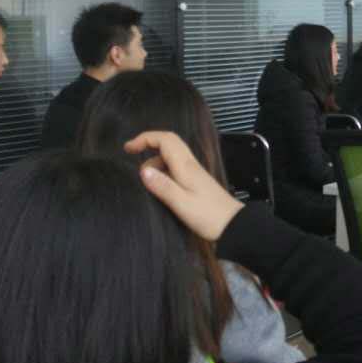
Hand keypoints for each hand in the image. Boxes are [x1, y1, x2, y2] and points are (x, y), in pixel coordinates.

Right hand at [125, 130, 243, 240]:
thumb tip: (143, 170)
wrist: (233, 224)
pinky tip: (158, 187)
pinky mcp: (196, 181)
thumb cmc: (207, 215)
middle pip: (169, 143)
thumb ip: (163, 186)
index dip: (145, 138)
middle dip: (148, 145)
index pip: (166, 139)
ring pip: (171, 157)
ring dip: (155, 162)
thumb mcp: (181, 203)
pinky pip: (176, 168)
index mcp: (186, 166)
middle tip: (131, 158)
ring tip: (144, 182)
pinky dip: (163, 171)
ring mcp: (194, 172)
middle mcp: (190, 164)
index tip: (128, 148)